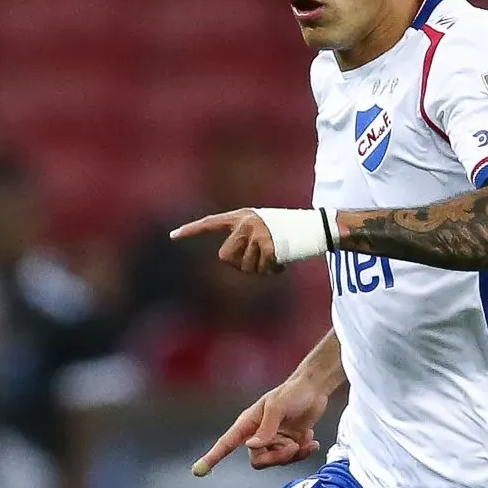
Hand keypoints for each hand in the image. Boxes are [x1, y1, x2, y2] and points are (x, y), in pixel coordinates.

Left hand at [170, 209, 284, 274]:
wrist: (315, 226)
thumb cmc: (289, 230)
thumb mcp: (262, 226)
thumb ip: (243, 238)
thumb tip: (229, 260)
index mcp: (241, 216)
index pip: (210, 223)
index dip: (191, 230)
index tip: (172, 236)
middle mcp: (245, 223)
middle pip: (225, 257)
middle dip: (239, 264)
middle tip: (258, 261)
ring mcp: (257, 235)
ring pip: (244, 268)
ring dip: (259, 269)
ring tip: (275, 258)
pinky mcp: (269, 247)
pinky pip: (262, 270)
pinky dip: (273, 271)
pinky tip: (283, 263)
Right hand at [192, 374, 332, 476]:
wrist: (314, 389)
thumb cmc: (292, 392)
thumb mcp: (277, 407)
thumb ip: (266, 428)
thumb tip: (252, 446)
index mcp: (248, 423)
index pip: (226, 443)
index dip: (212, 457)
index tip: (198, 471)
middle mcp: (258, 435)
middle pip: (258, 460)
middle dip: (276, 457)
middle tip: (292, 446)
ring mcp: (274, 441)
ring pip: (277, 461)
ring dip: (293, 454)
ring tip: (306, 438)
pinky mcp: (289, 444)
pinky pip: (292, 459)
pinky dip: (303, 452)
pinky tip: (311, 440)